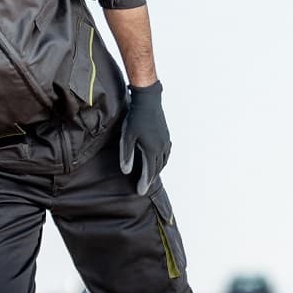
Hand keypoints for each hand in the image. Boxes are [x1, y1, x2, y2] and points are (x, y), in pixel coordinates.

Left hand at [117, 80, 171, 195]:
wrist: (148, 100)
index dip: (144, 183)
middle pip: (157, 168)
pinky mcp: (166, 136)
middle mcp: (161, 148)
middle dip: (150, 179)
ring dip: (157, 171)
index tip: (140, 192)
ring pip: (163, 162)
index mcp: (152, 150)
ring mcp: (165, 141)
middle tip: (144, 187)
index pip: (149, 172)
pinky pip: (166, 154)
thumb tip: (126, 171)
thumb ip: (127, 155)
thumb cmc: (135, 118)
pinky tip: (158, 160)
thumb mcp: (127, 137)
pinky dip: (162, 161)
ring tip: (150, 176)